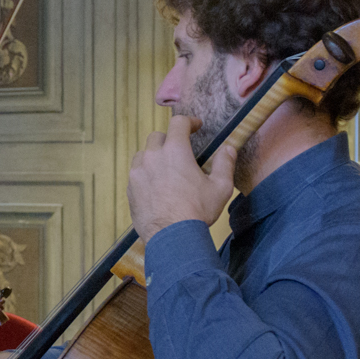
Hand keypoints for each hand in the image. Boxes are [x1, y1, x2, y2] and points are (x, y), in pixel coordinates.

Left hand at [127, 114, 236, 238]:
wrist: (172, 236)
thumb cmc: (197, 211)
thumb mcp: (220, 187)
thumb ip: (225, 163)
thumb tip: (229, 148)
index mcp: (175, 151)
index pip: (178, 123)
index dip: (189, 122)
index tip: (196, 126)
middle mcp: (152, 157)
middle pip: (157, 136)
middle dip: (169, 139)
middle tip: (180, 150)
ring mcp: (137, 172)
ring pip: (143, 154)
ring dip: (154, 156)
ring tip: (167, 169)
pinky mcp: (130, 188)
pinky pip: (136, 174)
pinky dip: (146, 174)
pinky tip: (157, 186)